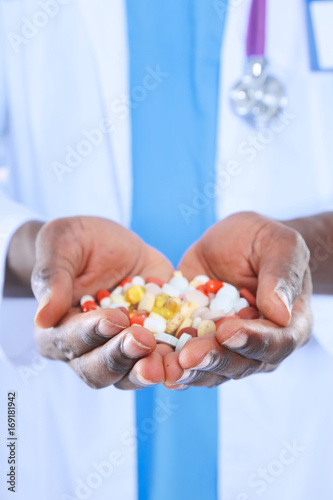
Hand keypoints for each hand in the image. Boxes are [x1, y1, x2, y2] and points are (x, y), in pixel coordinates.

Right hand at [31, 216, 173, 388]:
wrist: (107, 243)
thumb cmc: (75, 241)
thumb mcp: (60, 245)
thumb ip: (53, 278)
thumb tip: (43, 317)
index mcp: (57, 329)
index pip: (71, 341)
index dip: (92, 332)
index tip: (114, 317)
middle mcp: (87, 348)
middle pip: (99, 368)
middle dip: (122, 356)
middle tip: (143, 339)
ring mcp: (120, 347)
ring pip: (130, 374)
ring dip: (148, 369)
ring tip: (167, 361)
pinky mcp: (151, 339)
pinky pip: (162, 357)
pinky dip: (175, 357)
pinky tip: (191, 350)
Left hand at [164, 212, 312, 388]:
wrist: (230, 243)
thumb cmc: (262, 239)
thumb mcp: (279, 244)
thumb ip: (281, 274)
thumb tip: (280, 313)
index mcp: (288, 324)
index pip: (276, 341)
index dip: (252, 340)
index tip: (228, 331)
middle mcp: (259, 344)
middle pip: (241, 362)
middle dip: (214, 359)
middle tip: (188, 356)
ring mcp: (227, 347)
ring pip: (212, 369)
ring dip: (189, 370)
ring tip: (168, 367)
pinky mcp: (198, 341)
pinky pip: (186, 359)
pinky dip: (170, 362)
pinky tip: (153, 363)